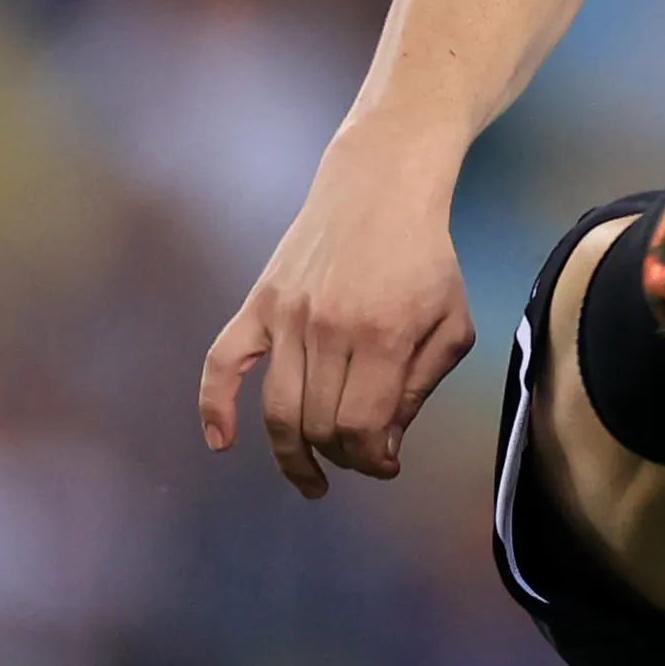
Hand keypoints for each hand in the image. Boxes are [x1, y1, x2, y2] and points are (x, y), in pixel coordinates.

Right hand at [198, 131, 477, 499]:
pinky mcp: (258, 302)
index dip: (374, 460)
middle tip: (360, 457)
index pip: (364, 427)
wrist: (380, 187)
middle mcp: (330, 329)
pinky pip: (222, 362)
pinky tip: (221, 442)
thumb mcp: (451, 323)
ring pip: (278, 409)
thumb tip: (384, 446)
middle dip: (342, 457)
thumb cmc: (426, 259)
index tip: (387, 465)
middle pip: (319, 426)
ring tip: (311, 478)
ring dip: (292, 455)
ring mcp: (287, 316)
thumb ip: (422, 387)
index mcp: (385, 336)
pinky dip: (213, 406)